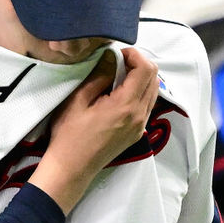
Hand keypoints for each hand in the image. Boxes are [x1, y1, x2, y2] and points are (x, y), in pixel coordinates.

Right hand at [29, 47, 158, 212]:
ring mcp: (140, 126)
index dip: (134, 55)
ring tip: (117, 76)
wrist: (71, 168)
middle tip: (117, 61)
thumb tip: (112, 57)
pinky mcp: (137, 133)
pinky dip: (138, 92)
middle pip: (154, 78)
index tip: (117, 53)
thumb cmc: (69, 136)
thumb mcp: (78, 100)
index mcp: (125, 106)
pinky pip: (147, 105)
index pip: (145, 69)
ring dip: (140, 78)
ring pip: (153, 91)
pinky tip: (118, 93)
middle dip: (138, 64)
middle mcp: (139, 116)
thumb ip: (99, 76)